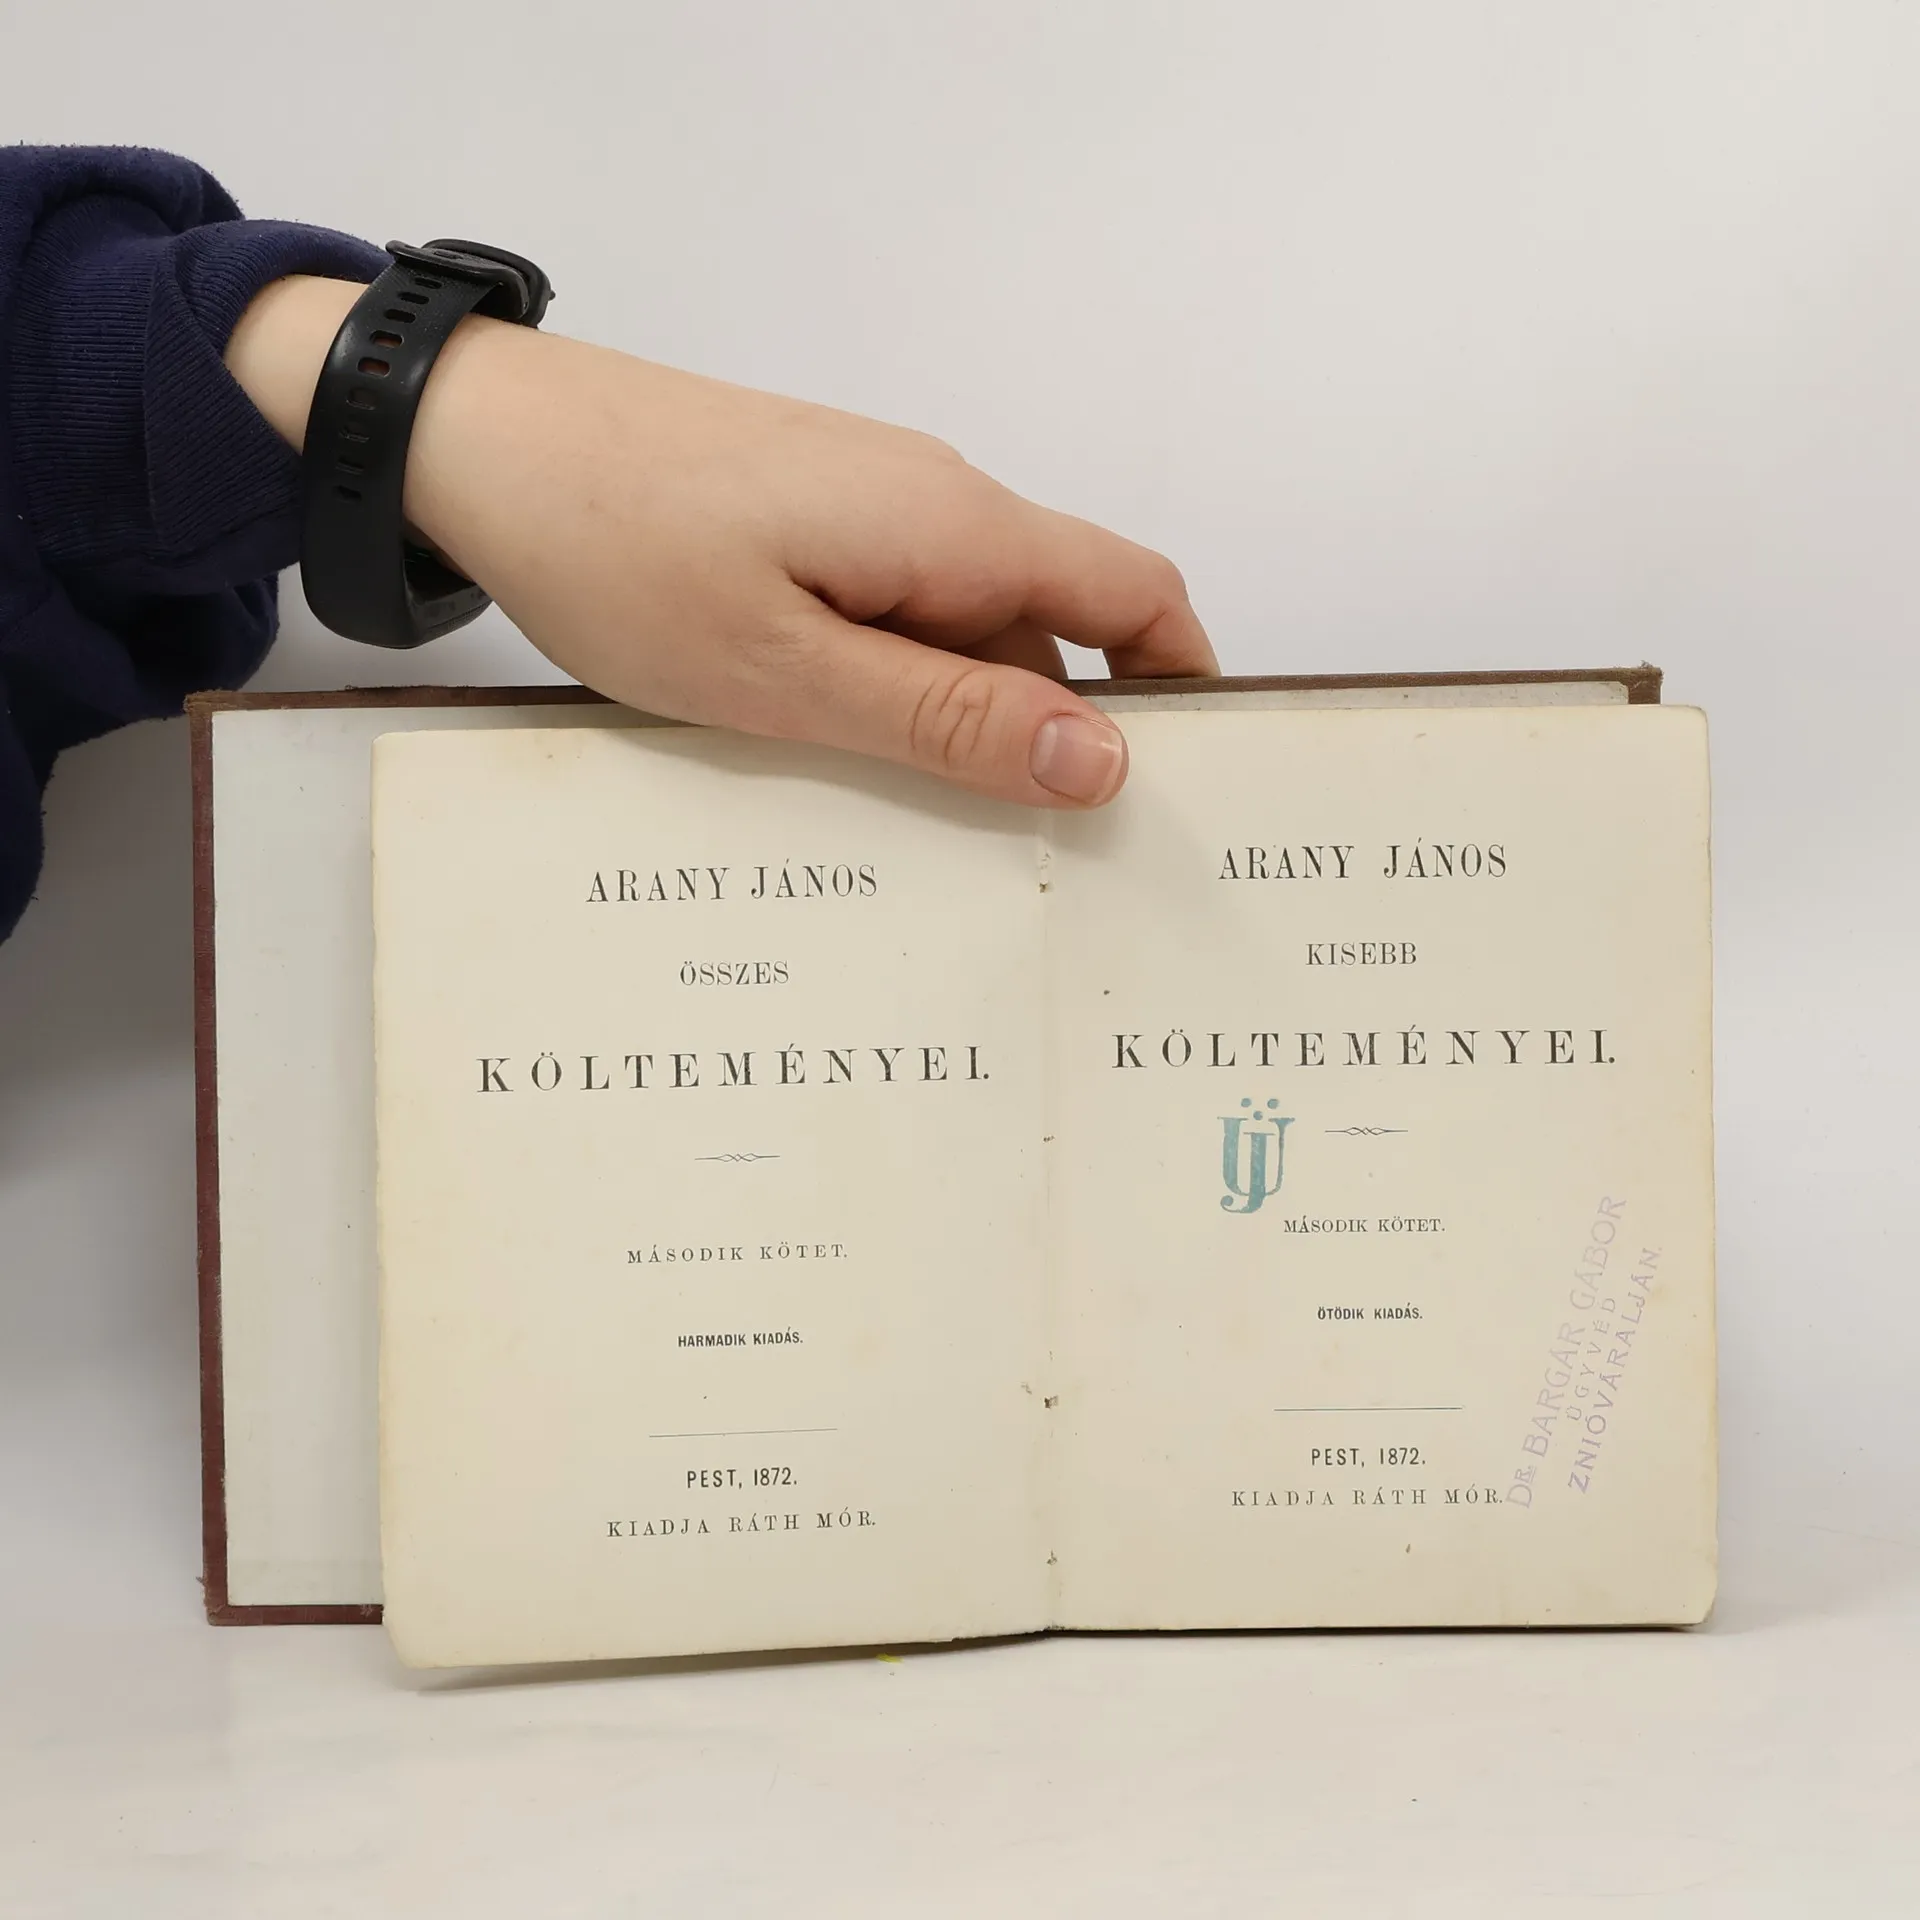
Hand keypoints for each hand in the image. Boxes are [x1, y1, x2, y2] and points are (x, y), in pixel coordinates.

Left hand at [227, 276, 1214, 806]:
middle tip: (1034, 870)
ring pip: (964, 631)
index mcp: (954, 529)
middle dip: (1056, 740)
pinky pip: (891, 616)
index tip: (1187, 790)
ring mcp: (865, 509)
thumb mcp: (790, 672)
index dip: (1182, 687)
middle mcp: (931, 505)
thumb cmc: (618, 547)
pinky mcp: (808, 523)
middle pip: (1052, 627)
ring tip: (924, 841)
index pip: (1135, 593)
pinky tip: (841, 762)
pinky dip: (893, 690)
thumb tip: (1105, 759)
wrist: (476, 438)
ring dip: (961, 725)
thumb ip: (949, 720)